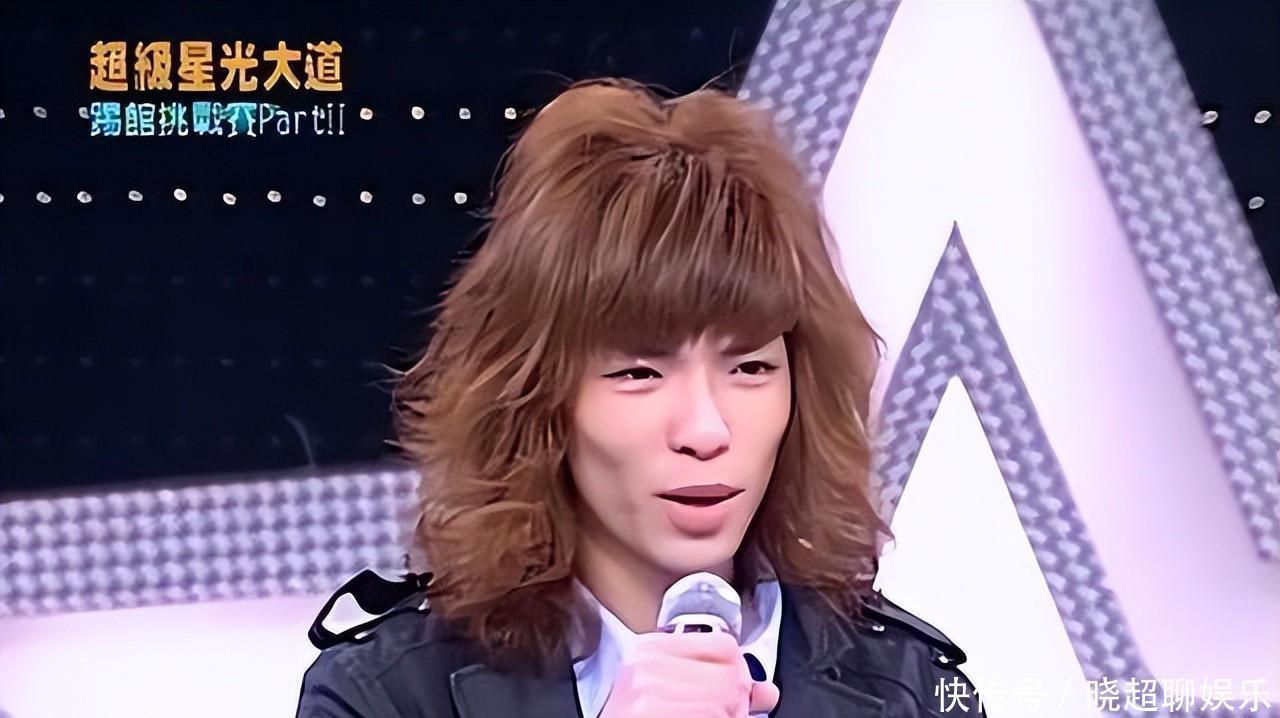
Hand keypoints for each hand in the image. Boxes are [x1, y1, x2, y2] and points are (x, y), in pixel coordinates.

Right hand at [599, 630, 780, 717]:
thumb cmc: (641, 716)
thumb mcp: (671, 692)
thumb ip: (717, 684)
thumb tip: (767, 691)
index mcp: (650, 648)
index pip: (724, 644)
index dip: (737, 672)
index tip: (732, 693)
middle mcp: (645, 666)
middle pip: (729, 675)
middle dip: (735, 703)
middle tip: (724, 714)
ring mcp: (647, 693)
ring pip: (724, 703)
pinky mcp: (650, 713)